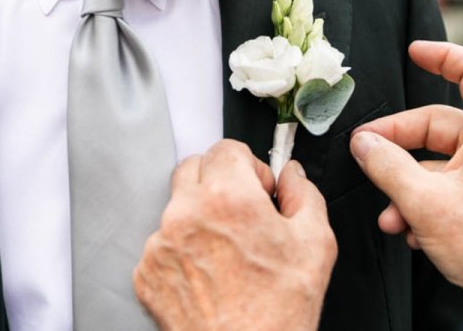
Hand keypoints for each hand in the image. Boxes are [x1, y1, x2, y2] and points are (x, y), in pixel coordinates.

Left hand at [133, 139, 336, 330]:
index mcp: (227, 198)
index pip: (227, 148)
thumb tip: (292, 175)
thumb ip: (304, 194)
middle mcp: (186, 214)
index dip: (250, 165)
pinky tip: (210, 273)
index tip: (259, 187)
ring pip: (177, 207)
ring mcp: (160, 245)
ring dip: (200, 216)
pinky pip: (162, 244)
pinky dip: (183, 250)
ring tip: (228, 251)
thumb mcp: (316, 244)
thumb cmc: (278, 313)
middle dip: (220, 181)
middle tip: (242, 210)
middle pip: (194, 168)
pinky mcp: (146, 273)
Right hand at [350, 41, 462, 322]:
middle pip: (439, 124)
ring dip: (405, 183)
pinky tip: (407, 228)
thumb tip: (363, 143)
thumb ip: (388, 166)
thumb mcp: (424, 202)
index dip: (446, 55)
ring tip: (387, 211)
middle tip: (365, 152)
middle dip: (398, 140)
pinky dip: (421, 202)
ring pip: (438, 162)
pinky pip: (446, 187)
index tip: (415, 52)